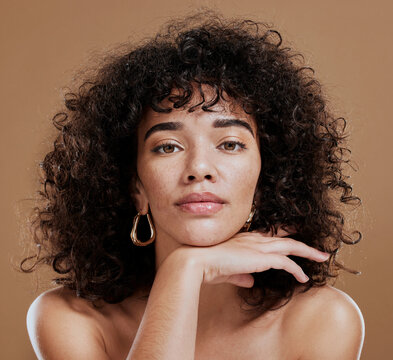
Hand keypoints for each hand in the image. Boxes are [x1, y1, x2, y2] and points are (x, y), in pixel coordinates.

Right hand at [175, 228, 329, 287]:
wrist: (196, 260)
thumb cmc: (207, 264)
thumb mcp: (227, 270)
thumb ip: (240, 275)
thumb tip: (250, 281)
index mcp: (244, 238)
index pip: (269, 233)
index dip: (283, 232)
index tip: (294, 232)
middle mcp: (253, 239)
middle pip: (284, 238)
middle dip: (302, 243)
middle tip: (317, 248)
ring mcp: (257, 246)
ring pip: (290, 246)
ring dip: (307, 252)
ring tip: (322, 258)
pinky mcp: (260, 257)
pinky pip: (286, 262)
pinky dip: (296, 269)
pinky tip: (304, 278)